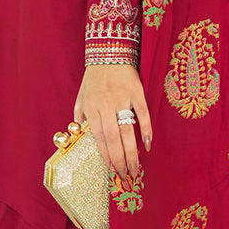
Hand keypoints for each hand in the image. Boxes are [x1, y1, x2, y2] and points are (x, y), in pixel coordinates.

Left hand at [74, 64, 151, 179]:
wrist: (109, 52)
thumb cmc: (94, 78)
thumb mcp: (81, 97)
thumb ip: (80, 117)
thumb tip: (80, 136)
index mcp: (91, 108)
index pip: (99, 138)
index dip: (106, 156)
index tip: (111, 170)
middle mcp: (106, 105)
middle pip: (113, 139)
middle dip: (119, 160)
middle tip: (125, 176)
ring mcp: (122, 99)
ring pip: (128, 131)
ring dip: (132, 152)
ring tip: (136, 168)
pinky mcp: (136, 93)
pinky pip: (142, 114)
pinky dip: (146, 130)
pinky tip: (148, 145)